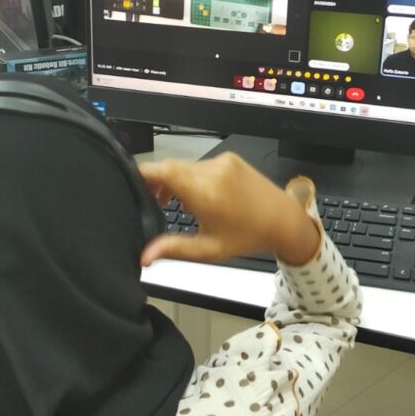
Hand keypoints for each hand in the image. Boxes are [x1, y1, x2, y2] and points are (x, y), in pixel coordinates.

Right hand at [139, 153, 319, 266]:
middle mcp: (212, 171)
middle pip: (170, 167)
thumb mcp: (208, 249)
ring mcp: (222, 162)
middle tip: (154, 202)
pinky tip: (197, 196)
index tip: (132, 186)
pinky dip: (192, 177)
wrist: (283, 220)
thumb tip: (144, 257)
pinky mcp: (229, 158)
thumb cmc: (247, 237)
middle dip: (157, 182)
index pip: (162, 171)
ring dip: (176, 180)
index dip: (143, 175)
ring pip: (184, 166)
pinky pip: (200, 164)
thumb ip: (173, 249)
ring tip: (179, 204)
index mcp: (205, 192)